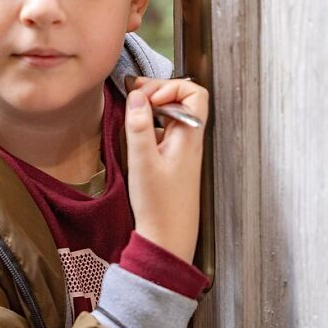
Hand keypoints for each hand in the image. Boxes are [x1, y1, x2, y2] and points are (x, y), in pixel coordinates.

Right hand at [125, 76, 208, 265]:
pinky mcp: (174, 161)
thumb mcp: (143, 162)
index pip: (194, 93)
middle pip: (182, 100)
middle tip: (135, 97)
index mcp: (190, 136)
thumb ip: (140, 127)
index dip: (170, 87)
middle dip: (158, 92)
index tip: (148, 99)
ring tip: (133, 112)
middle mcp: (190, 140)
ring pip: (172, 115)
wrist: (168, 239)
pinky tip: (135, 135)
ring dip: (153, 108)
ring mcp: (183, 150)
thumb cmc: (160, 206)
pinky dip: (150, 125)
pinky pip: (165, 131)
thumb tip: (137, 96)